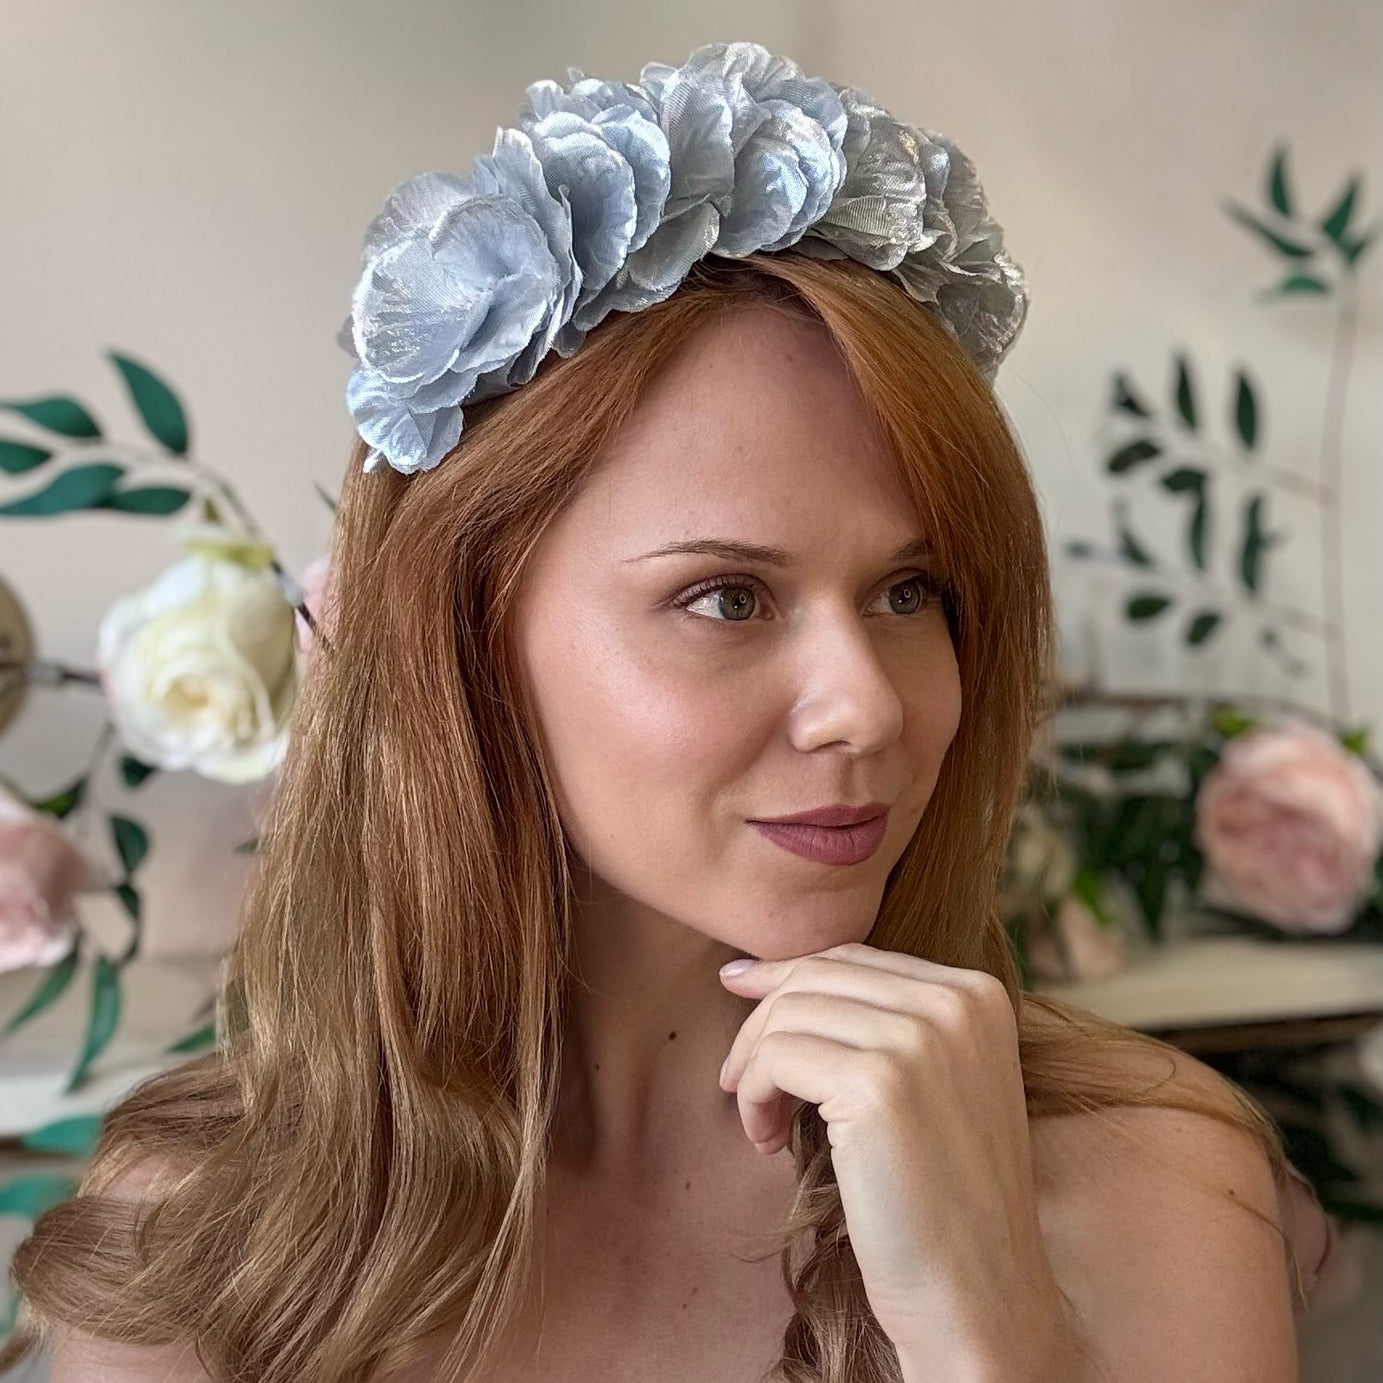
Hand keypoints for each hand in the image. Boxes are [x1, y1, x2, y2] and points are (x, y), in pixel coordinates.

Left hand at [718, 942, 1075, 1377]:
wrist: (979, 1294)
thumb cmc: (943, 1197)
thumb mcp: (934, 1082)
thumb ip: (881, 1021)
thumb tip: (760, 969)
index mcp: (978, 993)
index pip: (854, 957)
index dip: (787, 976)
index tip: (738, 988)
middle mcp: (957, 1002)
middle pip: (815, 977)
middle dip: (760, 1022)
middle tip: (737, 1079)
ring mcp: (921, 1039)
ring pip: (788, 1013)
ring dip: (754, 1067)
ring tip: (762, 1123)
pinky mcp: (878, 1084)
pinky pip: (776, 1057)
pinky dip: (755, 1096)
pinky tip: (766, 1141)